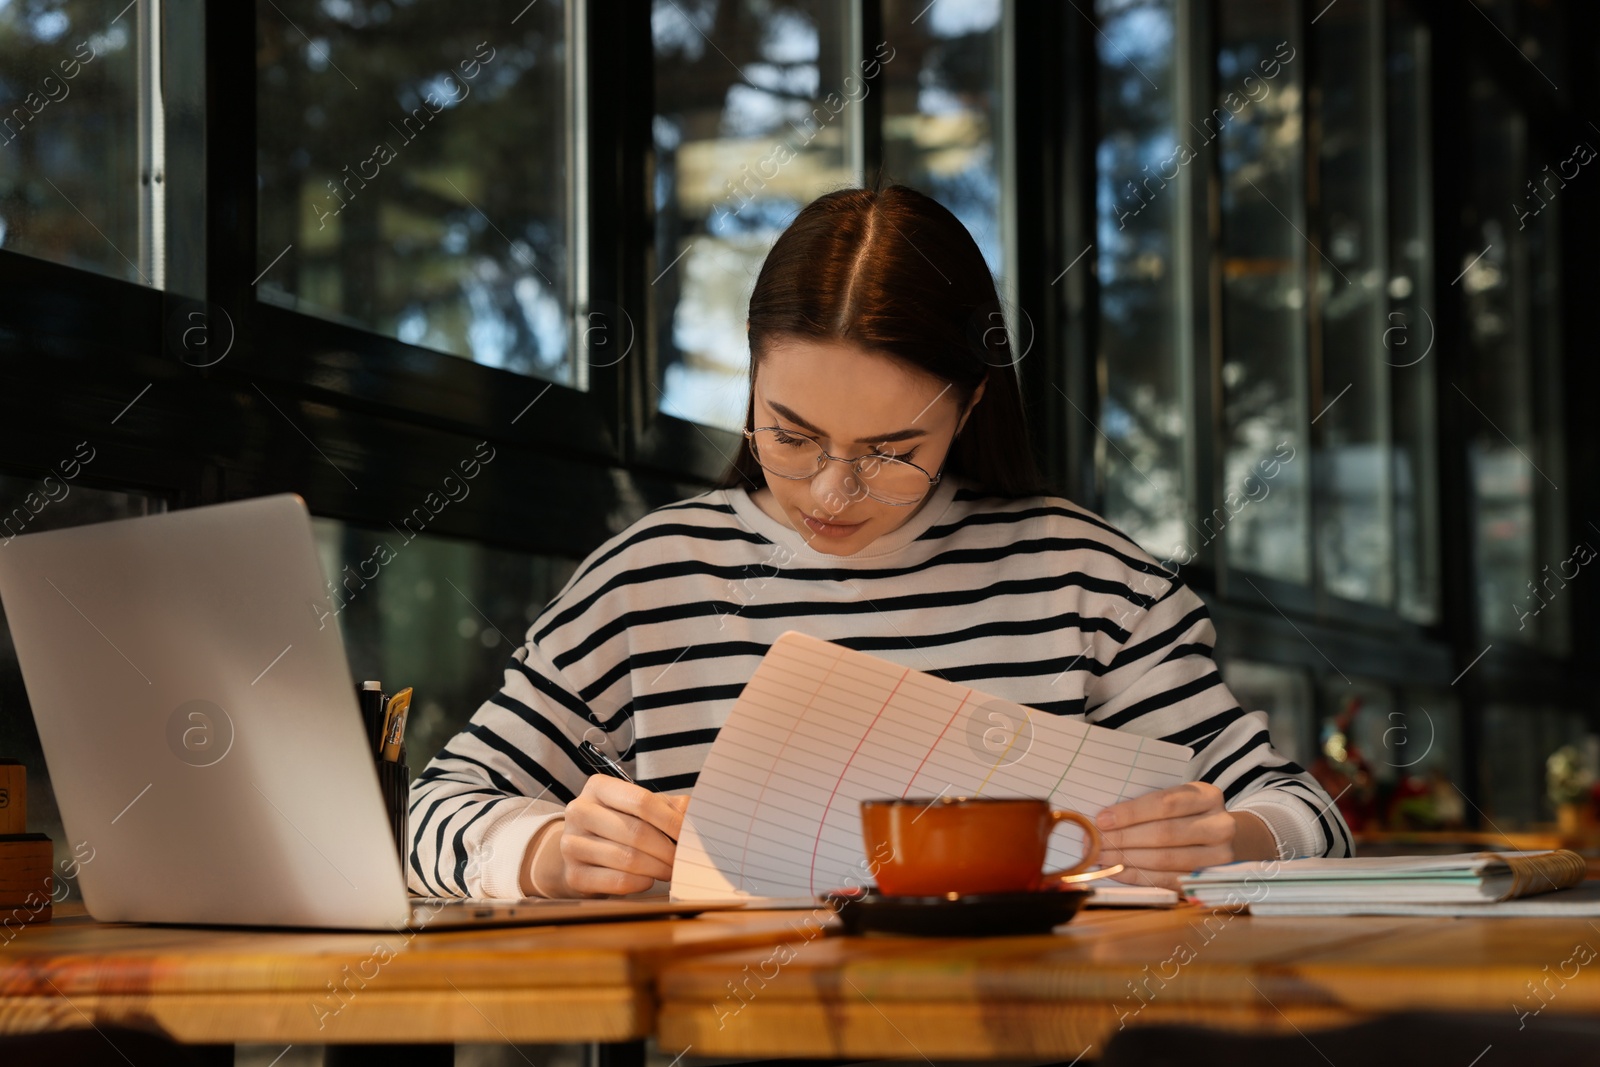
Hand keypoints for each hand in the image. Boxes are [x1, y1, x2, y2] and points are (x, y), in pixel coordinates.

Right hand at [532, 776, 689, 896]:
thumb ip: (667, 806)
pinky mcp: (573, 874)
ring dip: (657, 868)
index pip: (641, 801)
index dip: (671, 819)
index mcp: (598, 787)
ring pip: (627, 858)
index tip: (690, 834)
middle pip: (635, 831)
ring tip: (670, 870)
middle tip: (683, 859)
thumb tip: (696, 812)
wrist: (581, 851)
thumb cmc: (617, 824)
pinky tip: (648, 879)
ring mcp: (571, 844)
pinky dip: (639, 882)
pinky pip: (615, 881)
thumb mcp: (639, 808)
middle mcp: (579, 811)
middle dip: (666, 849)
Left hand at [1094, 782, 1261, 890]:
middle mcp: (1220, 825)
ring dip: (1126, 860)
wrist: (1225, 836)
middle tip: (1093, 842)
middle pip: (1164, 833)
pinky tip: (1117, 872)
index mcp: (1208, 795)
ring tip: (1099, 857)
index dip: (1131, 813)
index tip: (1102, 819)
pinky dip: (1138, 877)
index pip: (1165, 803)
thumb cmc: (1188, 813)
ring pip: (1165, 859)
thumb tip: (1103, 818)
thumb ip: (1148, 803)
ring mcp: (1219, 857)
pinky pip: (1168, 880)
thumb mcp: (1178, 797)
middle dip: (1123, 838)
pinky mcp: (1209, 880)